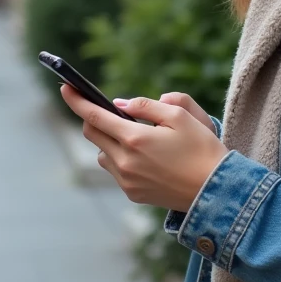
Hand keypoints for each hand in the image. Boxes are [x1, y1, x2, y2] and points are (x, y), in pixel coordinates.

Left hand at [60, 86, 229, 211]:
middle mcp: (125, 162)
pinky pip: (115, 170)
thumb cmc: (201, 148)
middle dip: (92, 118)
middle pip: (93, 134)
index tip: (65, 87)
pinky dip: (119, 158)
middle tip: (103, 108)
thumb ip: (146, 106)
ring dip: (108, 140)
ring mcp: (127, 181)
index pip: (94, 116)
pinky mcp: (132, 194)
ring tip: (133, 135)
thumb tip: (119, 104)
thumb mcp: (180, 116)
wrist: (215, 190)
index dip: (77, 100)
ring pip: (102, 153)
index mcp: (135, 139)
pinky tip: (142, 155)